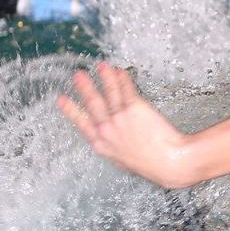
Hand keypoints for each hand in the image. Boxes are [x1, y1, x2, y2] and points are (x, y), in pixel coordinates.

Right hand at [57, 62, 194, 188]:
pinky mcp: (134, 107)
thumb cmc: (151, 164)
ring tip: (101, 66)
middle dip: (84, 87)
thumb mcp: (124, 161)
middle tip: (78, 76)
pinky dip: (122, 79)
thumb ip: (116, 149)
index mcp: (102, 145)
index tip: (61, 100)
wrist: (167, 161)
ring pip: (109, 92)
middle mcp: (107, 129)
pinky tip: (120, 72)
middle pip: (93, 103)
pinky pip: (126, 89)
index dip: (71, 110)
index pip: (82, 123)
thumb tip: (115, 143)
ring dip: (105, 77)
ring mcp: (119, 117)